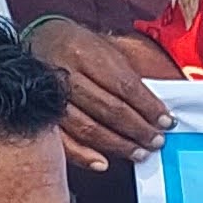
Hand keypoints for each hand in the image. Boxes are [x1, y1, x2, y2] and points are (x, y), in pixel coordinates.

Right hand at [31, 22, 174, 169]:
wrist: (37, 40)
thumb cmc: (77, 46)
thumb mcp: (106, 48)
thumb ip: (129, 74)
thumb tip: (157, 107)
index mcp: (85, 51)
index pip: (124, 85)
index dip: (148, 107)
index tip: (166, 121)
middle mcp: (64, 72)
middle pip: (108, 108)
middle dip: (138, 129)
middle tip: (155, 141)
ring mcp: (48, 95)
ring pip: (87, 128)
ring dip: (117, 145)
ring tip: (138, 153)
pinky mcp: (38, 114)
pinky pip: (61, 141)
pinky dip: (82, 156)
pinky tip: (102, 163)